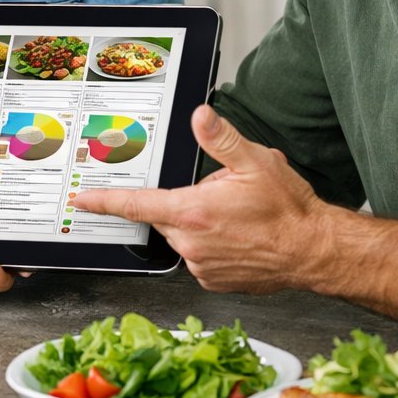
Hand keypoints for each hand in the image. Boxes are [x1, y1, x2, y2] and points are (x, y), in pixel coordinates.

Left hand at [71, 105, 328, 293]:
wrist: (314, 251)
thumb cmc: (288, 210)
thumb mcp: (256, 162)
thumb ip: (221, 139)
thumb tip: (199, 116)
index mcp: (191, 212)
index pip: (136, 204)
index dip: (105, 201)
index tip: (83, 200)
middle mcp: (190, 242)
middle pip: (165, 216)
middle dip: (184, 202)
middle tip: (220, 195)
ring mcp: (200, 265)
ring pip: (183, 236)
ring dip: (199, 224)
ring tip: (236, 217)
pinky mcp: (212, 280)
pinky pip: (199, 256)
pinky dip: (211, 244)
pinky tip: (239, 236)